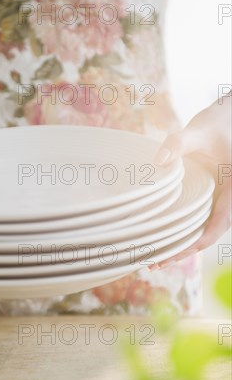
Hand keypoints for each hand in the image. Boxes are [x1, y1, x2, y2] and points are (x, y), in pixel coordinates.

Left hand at [149, 99, 231, 269]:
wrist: (227, 116)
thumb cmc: (216, 123)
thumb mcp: (198, 130)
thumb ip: (178, 143)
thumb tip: (158, 161)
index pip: (219, 224)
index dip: (198, 242)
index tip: (175, 254)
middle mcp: (230, 199)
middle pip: (209, 233)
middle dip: (184, 251)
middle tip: (154, 263)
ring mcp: (220, 199)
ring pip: (204, 229)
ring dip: (182, 244)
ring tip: (154, 259)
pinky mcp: (210, 196)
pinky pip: (199, 219)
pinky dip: (182, 231)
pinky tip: (162, 237)